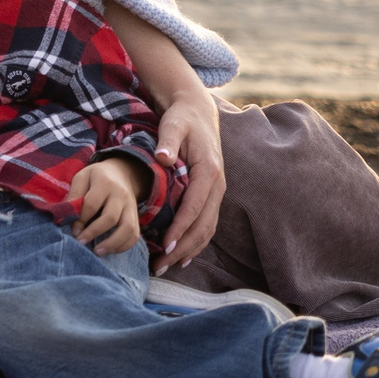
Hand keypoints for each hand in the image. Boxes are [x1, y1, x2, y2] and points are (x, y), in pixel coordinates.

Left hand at [66, 156, 144, 255]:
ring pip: (127, 228)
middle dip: (94, 232)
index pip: (92, 203)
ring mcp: (131, 206)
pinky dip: (123, 246)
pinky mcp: (135, 217)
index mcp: (104, 182)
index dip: (81, 219)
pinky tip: (109, 250)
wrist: (120, 173)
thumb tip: (67, 219)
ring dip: (112, 243)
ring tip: (97, 252)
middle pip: (110, 217)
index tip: (73, 231)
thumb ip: (74, 195)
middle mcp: (120, 195)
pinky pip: (134, 234)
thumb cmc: (95, 178)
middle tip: (81, 242)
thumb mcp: (81, 178)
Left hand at [151, 86, 225, 272]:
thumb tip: (162, 158)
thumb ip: (167, 141)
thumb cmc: (181, 119)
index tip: (166, 246)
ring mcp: (217, 191)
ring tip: (167, 266)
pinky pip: (207, 223)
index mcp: (208, 171)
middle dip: (183, 248)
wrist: (197, 111)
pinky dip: (196, 241)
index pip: (194, 207)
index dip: (181, 229)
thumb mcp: (172, 125)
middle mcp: (217, 185)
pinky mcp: (212, 194)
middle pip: (202, 225)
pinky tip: (183, 255)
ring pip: (207, 228)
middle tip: (161, 265)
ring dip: (189, 249)